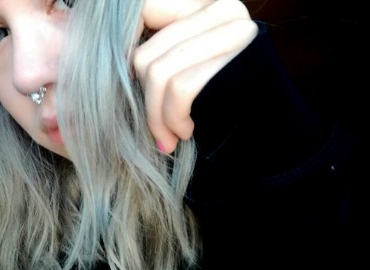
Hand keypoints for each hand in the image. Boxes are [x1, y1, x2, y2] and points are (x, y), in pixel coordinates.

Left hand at [134, 0, 257, 153]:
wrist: (268, 128)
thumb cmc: (221, 103)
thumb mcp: (187, 68)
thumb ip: (162, 50)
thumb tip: (120, 54)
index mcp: (206, 2)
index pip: (146, 11)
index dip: (130, 54)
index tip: (137, 88)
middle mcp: (222, 7)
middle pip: (146, 54)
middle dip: (144, 103)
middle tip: (157, 132)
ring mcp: (232, 31)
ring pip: (157, 73)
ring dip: (156, 119)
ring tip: (168, 138)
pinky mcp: (235, 60)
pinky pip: (178, 91)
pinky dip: (173, 120)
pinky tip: (185, 133)